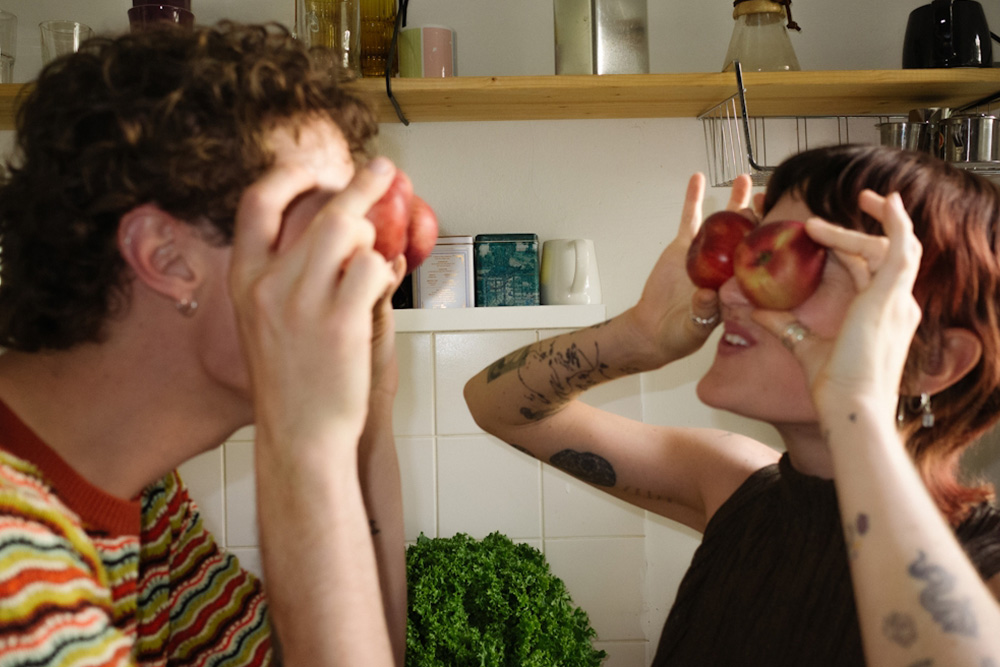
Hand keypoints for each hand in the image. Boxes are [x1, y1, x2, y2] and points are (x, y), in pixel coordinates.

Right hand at [229, 158, 399, 447]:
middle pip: (322, 211)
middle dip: (361, 186)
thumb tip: (330, 231)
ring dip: (373, 238)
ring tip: (373, 259)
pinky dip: (384, 273)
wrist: (299, 434)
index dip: (290, 175)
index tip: (316, 168)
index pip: (257, 203)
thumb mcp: (265, 320)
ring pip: (351, 232)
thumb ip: (285, 274)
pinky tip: (379, 290)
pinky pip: (373, 269)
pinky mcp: (342, 322)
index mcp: (244, 280)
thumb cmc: (289, 380)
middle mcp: (270, 285)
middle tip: (383, 170)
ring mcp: (305, 302)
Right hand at [629, 173, 754, 364]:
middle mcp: (726, 266)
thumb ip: (701, 313)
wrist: (653, 330)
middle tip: (767, 194)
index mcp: (737, 285)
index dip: (771, 240)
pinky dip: (693, 199)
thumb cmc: (680, 334)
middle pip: (747, 234)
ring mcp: (705, 254)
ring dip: (734, 200)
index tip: (780, 222)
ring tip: (744, 179)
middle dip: (759, 213)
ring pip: (724, 222)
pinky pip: (690, 219)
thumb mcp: (694, 329)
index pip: (760, 258)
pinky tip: (697, 180)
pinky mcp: (683, 247)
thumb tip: (705, 295)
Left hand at [752, 191, 921, 418]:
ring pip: (890, 246)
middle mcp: (896, 306)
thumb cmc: (833, 387)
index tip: (818, 234)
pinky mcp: (891, 295)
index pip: (866, 270)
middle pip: (883, 254)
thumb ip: (783, 325)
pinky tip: (886, 202)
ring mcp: (898, 300)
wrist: (849, 405)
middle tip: (842, 210)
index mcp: (880, 316)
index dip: (845, 248)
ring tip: (852, 203)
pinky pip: (901, 247)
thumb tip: (753, 311)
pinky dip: (896, 222)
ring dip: (872, 223)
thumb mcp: (804, 346)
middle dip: (864, 230)